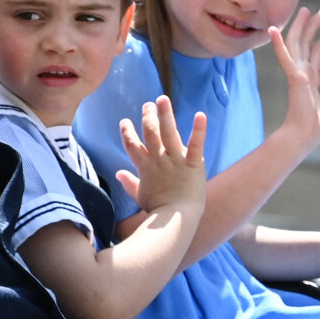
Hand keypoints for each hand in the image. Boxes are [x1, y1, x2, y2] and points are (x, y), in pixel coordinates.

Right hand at [116, 95, 206, 218]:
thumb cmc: (158, 210)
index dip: (127, 132)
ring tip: (163, 99)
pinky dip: (199, 129)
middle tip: (148, 104)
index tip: (125, 121)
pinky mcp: (193, 163)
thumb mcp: (139, 196)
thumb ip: (129, 183)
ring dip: (165, 114)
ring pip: (168, 132)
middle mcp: (158, 159)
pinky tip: (200, 114)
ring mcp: (175, 160)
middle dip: (148, 116)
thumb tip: (118, 174)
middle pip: (150, 133)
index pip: (132, 145)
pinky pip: (196, 143)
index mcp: (145, 167)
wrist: (175, 219)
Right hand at [269, 7, 319, 149]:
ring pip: (297, 45)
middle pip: (305, 44)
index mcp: (309, 80)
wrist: (304, 138)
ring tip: (310, 11)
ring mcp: (296, 74)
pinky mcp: (294, 78)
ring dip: (301, 27)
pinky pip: (285, 58)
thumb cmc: (315, 127)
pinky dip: (279, 44)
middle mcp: (301, 74)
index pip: (317, 54)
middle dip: (313, 27)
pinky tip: (274, 30)